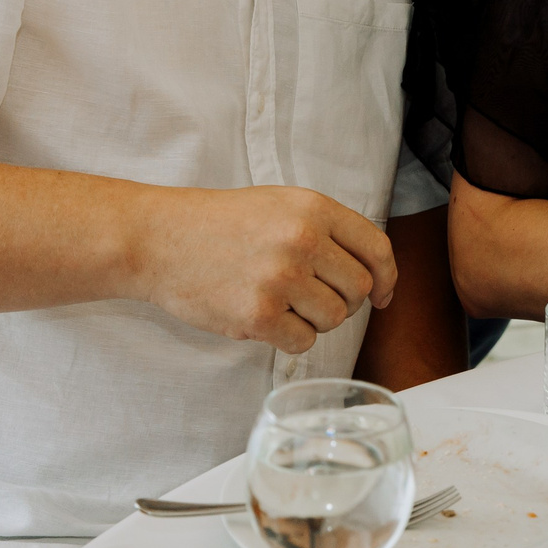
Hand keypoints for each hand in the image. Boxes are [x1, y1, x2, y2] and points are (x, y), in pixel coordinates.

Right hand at [140, 186, 397, 354]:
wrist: (159, 239)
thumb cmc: (221, 223)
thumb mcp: (280, 205)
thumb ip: (327, 231)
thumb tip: (375, 276)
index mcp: (313, 208)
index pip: (376, 248)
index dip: (387, 277)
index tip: (384, 295)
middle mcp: (302, 241)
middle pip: (358, 289)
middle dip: (343, 300)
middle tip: (311, 297)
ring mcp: (280, 279)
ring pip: (334, 319)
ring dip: (315, 320)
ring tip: (282, 303)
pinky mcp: (258, 315)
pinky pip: (303, 342)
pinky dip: (290, 338)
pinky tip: (266, 318)